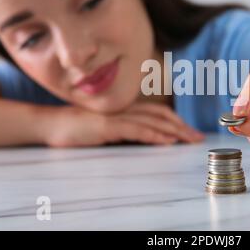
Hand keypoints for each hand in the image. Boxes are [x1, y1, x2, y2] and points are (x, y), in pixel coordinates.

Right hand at [42, 102, 203, 146]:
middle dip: (182, 126)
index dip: (176, 121)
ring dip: (174, 131)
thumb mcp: (107, 128)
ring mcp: (116, 116)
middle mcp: (125, 109)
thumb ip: (125, 130)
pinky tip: (166, 140)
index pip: (157, 112)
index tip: (190, 132)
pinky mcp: (107, 126)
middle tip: (198, 137)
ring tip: (189, 139)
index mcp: (126, 109)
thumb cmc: (79, 128)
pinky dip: (153, 134)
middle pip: (161, 115)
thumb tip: (146, 137)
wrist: (51, 124)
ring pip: (152, 121)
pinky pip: (135, 130)